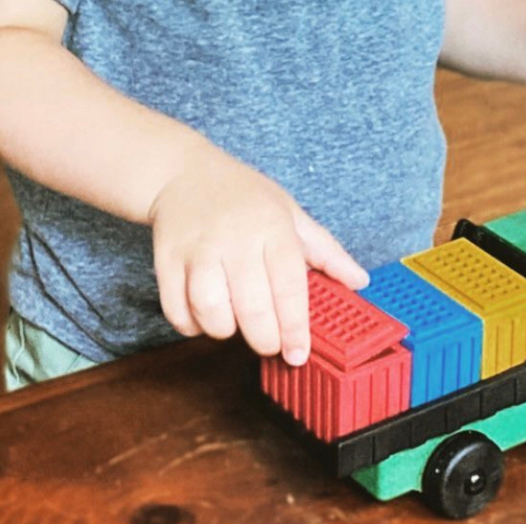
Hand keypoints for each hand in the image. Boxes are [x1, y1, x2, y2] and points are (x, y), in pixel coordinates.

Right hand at [149, 155, 367, 364]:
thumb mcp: (291, 212)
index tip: (299, 353)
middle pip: (251, 306)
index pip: (289, 285)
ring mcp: (197, 249)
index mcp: (271, 227)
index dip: (296, 326)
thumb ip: (326, 251)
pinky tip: (206, 317)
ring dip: (225, 330)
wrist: (183, 173)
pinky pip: (177, 310)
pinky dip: (192, 326)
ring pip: (210, 311)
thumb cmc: (243, 196)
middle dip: (265, 338)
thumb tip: (359, 281)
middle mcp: (234, 238)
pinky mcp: (166, 260)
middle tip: (271, 343)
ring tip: (236, 324)